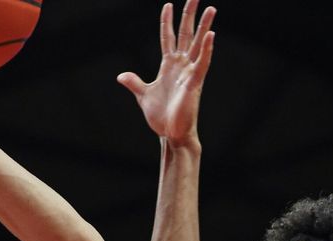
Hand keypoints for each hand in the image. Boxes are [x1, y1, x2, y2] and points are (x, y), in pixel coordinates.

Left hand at [118, 0, 215, 147]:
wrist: (171, 134)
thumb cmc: (161, 118)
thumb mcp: (144, 96)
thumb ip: (135, 83)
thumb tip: (121, 76)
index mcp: (168, 66)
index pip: (168, 37)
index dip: (167, 21)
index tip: (168, 4)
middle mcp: (181, 66)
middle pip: (186, 34)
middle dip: (190, 15)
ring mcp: (189, 73)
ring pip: (198, 44)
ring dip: (205, 26)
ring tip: (211, 9)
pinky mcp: (194, 83)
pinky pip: (202, 63)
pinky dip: (207, 50)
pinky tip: (211, 35)